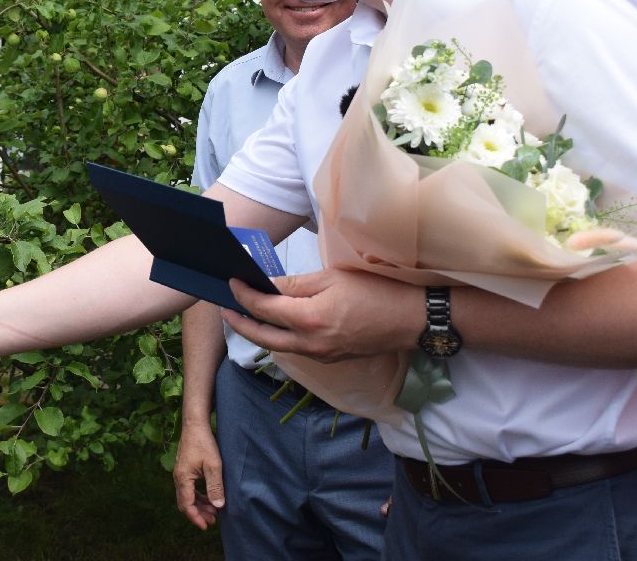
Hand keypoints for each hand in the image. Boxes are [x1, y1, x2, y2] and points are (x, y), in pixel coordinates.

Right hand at [172, 420, 224, 529]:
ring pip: (187, 496)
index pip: (186, 505)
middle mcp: (178, 477)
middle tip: (213, 521)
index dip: (196, 517)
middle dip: (198, 513)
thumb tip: (218, 506)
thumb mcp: (214, 466)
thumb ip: (215, 487)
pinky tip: (209, 497)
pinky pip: (189, 488)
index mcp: (183, 478)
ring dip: (199, 505)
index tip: (206, 526)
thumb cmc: (204, 443)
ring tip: (214, 511)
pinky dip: (199, 496)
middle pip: (185, 502)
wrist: (195, 424)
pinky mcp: (185, 469)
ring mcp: (180, 473)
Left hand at [223, 268, 418, 362]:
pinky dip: (279, 338)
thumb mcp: (332, 279)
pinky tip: (276, 324)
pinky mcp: (331, 358)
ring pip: (278, 347)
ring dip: (258, 332)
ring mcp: (321, 355)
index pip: (263, 309)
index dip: (243, 295)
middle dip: (239, 323)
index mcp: (309, 319)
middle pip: (263, 337)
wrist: (412, 320)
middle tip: (224, 307)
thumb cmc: (376, 291)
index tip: (231, 282)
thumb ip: (295, 285)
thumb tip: (267, 285)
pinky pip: (296, 350)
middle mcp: (311, 344)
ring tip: (244, 314)